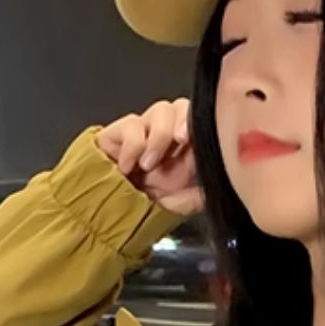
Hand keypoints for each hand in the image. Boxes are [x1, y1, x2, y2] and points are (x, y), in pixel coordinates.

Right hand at [95, 97, 203, 216]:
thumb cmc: (144, 209)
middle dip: (185, 119)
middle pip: (183, 107)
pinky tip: (127, 167)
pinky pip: (132, 124)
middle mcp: (167, 135)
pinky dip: (133, 146)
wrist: (106, 218)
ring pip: (161, 110)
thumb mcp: (181, 205)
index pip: (200, 123)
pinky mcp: (118, 132)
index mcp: (186, 151)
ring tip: (148, 166)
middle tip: (181, 140)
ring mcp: (144, 131)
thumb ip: (201, 190)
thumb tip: (218, 177)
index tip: (200, 142)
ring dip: (159, 136)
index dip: (203, 125)